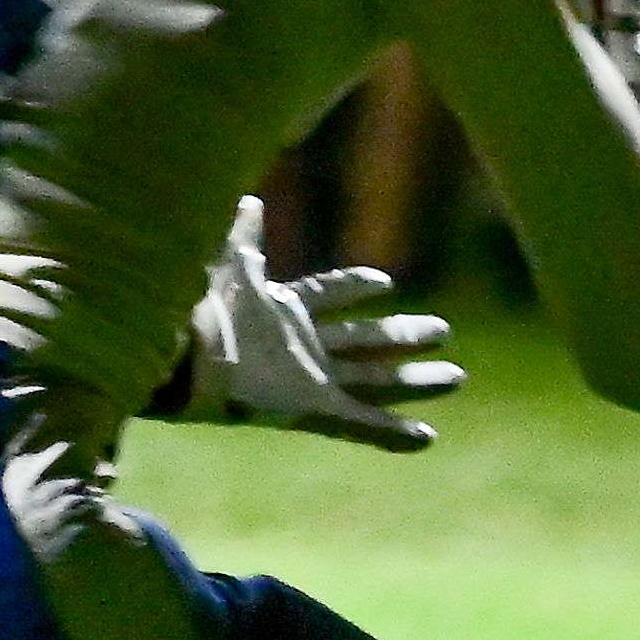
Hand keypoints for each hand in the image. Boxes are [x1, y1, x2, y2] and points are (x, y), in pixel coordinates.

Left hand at [175, 197, 462, 453]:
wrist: (184, 357)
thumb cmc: (202, 310)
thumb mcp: (229, 264)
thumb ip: (241, 236)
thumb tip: (247, 200)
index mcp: (280, 311)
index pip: (325, 296)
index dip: (353, 287)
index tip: (385, 282)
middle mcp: (299, 348)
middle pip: (363, 342)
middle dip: (401, 336)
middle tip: (442, 329)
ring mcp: (308, 382)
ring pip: (374, 382)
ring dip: (413, 382)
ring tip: (455, 377)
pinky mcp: (311, 412)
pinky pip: (360, 424)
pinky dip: (392, 434)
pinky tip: (426, 439)